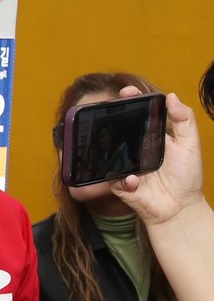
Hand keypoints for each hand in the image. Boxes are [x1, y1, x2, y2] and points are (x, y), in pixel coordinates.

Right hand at [111, 91, 204, 226]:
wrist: (178, 208)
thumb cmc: (186, 177)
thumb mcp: (190, 144)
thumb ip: (184, 120)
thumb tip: (171, 96)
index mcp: (153, 136)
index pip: (140, 113)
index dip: (132, 100)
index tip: (126, 92)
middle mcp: (136, 147)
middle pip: (120, 127)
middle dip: (112, 117)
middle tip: (109, 108)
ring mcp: (126, 164)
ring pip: (110, 150)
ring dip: (112, 147)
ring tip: (119, 146)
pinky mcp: (119, 182)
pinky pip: (114, 176)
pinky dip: (124, 178)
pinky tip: (135, 180)